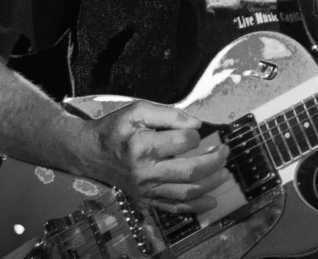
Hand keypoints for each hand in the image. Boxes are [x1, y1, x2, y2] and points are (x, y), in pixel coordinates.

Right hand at [86, 100, 231, 213]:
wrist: (91, 153)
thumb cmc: (116, 128)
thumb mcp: (138, 110)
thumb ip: (169, 114)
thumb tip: (197, 124)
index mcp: (142, 146)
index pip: (183, 142)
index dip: (195, 135)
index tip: (196, 130)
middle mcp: (145, 171)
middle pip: (190, 172)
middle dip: (214, 162)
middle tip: (226, 151)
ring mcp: (146, 189)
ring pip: (186, 193)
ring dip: (211, 184)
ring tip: (226, 173)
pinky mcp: (146, 199)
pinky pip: (174, 207)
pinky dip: (195, 207)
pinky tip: (212, 201)